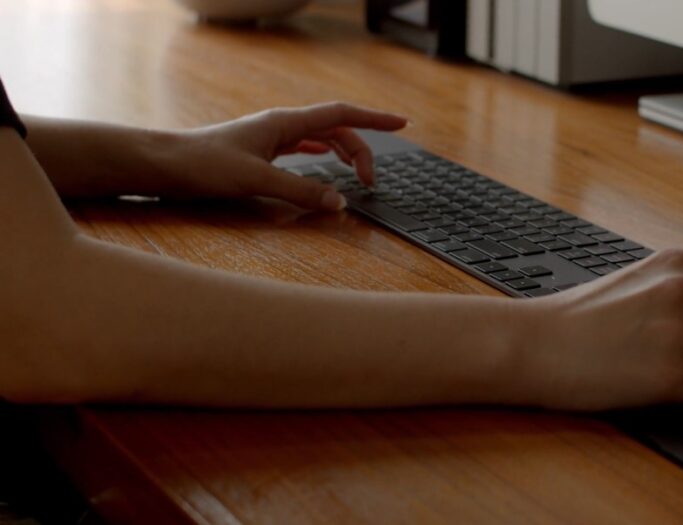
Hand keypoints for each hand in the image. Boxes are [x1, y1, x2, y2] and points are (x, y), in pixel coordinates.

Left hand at [157, 102, 406, 209]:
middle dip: (360, 150)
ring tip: (357, 176)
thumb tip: (339, 202)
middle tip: (372, 182)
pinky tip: (326, 161)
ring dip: (343, 153)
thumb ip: (301, 190)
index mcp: (284, 123)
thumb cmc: (203, 165)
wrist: (164, 164)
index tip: (402, 123)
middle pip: (336, 128)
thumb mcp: (257, 180)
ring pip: (321, 137)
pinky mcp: (261, 150)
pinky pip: (303, 147)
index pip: (341, 114)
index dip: (374, 119)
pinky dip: (322, 154)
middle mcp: (281, 125)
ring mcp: (271, 136)